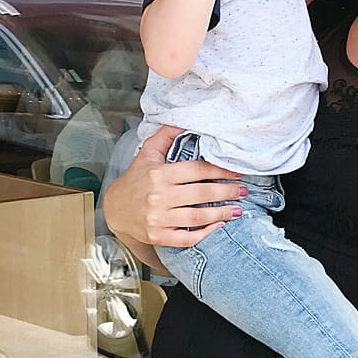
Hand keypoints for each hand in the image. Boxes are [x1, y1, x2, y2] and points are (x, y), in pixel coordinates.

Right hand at [101, 123, 246, 250]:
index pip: (196, 171)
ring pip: (197, 218)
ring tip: (237, 210)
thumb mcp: (147, 153)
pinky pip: (187, 238)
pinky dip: (205, 234)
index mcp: (159, 174)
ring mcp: (158, 218)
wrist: (114, 209)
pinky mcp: (158, 236)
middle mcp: (159, 196)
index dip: (220, 171)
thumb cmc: (135, 180)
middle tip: (243, 191)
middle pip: (201, 194)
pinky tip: (218, 227)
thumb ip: (166, 135)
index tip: (236, 173)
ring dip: (221, 214)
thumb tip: (185, 119)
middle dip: (227, 192)